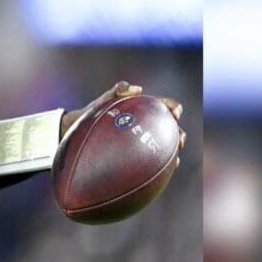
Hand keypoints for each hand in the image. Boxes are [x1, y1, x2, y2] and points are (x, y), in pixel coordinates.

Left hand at [61, 81, 186, 167]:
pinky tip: (163, 172)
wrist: (82, 128)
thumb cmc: (96, 111)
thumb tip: (138, 89)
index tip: (175, 113)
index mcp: (145, 109)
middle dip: (179, 134)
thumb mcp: (106, 99)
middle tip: (179, 140)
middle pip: (171, 129)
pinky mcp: (138, 153)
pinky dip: (161, 165)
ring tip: (174, 160)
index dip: (174, 108)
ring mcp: (144, 139)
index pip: (165, 106)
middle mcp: (148, 124)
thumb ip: (119, 89)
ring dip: (173, 152)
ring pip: (166, 146)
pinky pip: (152, 160)